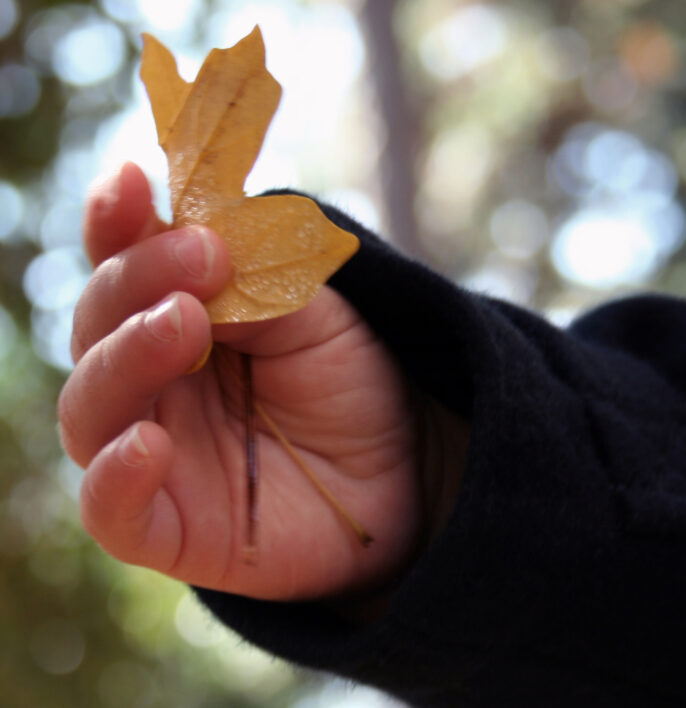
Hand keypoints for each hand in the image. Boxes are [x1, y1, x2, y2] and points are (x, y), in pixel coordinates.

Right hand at [59, 163, 465, 601]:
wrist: (408, 470)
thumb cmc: (352, 383)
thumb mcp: (316, 313)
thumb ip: (254, 282)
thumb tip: (194, 245)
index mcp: (176, 319)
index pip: (123, 267)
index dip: (116, 226)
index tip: (129, 183)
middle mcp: (149, 384)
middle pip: (98, 328)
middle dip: (137, 282)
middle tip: (201, 257)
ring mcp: (151, 453)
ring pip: (92, 408)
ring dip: (127, 357)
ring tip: (183, 322)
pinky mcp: (165, 528)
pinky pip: (111, 510)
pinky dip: (116, 477)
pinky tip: (148, 443)